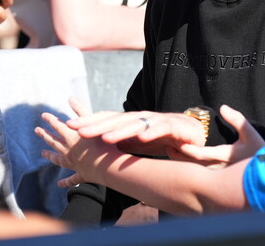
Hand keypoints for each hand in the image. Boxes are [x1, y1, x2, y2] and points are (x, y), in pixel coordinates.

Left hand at [36, 110, 122, 186]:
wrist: (108, 166)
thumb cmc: (102, 144)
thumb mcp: (94, 122)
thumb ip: (82, 111)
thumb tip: (70, 98)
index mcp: (71, 137)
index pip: (57, 126)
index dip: (51, 120)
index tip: (43, 115)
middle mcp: (69, 151)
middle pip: (53, 141)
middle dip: (45, 135)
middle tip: (37, 130)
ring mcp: (74, 164)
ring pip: (58, 159)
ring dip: (50, 156)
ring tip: (42, 154)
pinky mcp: (81, 175)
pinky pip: (71, 179)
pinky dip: (65, 182)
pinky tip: (60, 185)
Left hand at [66, 107, 205, 156]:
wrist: (193, 133)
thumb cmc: (162, 137)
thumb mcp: (138, 141)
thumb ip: (121, 141)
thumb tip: (97, 146)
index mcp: (131, 121)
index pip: (107, 118)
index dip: (90, 121)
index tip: (71, 126)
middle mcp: (141, 118)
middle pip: (116, 120)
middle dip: (97, 125)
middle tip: (80, 131)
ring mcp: (157, 120)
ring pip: (135, 124)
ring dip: (120, 131)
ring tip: (106, 138)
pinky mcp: (173, 126)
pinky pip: (161, 129)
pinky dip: (151, 133)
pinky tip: (142, 138)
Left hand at [167, 105, 264, 167]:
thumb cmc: (261, 152)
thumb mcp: (250, 133)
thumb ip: (236, 119)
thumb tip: (223, 108)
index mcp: (224, 156)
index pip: (199, 154)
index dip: (186, 148)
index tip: (175, 141)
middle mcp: (219, 168)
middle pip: (192, 164)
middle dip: (178, 156)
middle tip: (166, 147)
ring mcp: (219, 175)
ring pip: (195, 170)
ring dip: (183, 162)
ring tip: (170, 152)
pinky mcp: (220, 180)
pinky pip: (201, 174)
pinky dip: (190, 168)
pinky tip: (184, 161)